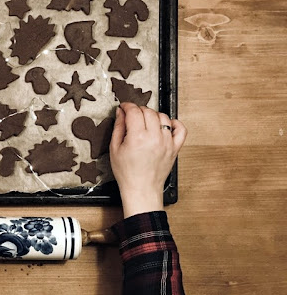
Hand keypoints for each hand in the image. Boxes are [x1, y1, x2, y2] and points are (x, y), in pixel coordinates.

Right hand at [110, 103, 186, 217]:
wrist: (141, 189)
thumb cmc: (127, 173)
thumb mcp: (114, 149)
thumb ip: (118, 128)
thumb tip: (120, 112)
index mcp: (137, 137)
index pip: (134, 111)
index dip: (127, 106)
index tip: (124, 107)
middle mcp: (154, 137)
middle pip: (148, 111)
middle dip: (138, 110)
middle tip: (132, 116)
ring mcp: (167, 142)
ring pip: (163, 117)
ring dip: (153, 115)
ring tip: (145, 122)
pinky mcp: (175, 148)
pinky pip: (180, 129)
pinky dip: (174, 123)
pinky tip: (165, 126)